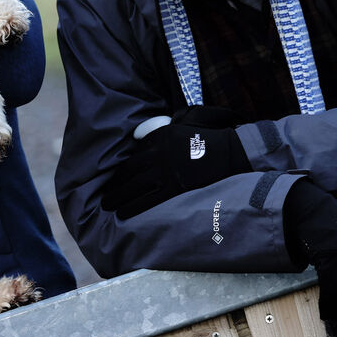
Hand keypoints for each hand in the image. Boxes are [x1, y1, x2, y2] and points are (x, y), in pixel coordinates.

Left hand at [102, 106, 248, 218]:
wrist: (231, 152)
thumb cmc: (209, 138)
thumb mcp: (184, 123)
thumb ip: (162, 128)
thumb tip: (139, 136)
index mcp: (159, 136)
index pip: (133, 156)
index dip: (121, 170)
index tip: (114, 179)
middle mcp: (158, 154)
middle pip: (129, 172)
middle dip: (114, 186)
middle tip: (105, 196)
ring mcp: (165, 172)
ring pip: (133, 188)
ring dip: (118, 198)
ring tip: (109, 205)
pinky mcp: (175, 188)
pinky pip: (147, 200)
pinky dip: (133, 208)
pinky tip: (123, 213)